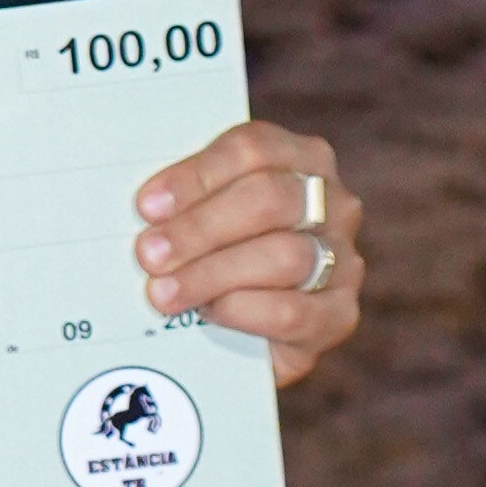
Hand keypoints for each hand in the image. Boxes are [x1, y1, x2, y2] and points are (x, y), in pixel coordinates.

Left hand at [134, 115, 362, 389]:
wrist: (243, 337)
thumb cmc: (213, 257)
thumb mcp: (202, 216)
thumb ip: (184, 201)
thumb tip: (142, 207)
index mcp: (300, 159)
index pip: (253, 148)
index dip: (196, 176)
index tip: (147, 206)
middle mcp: (333, 203)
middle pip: (269, 198)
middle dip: (200, 227)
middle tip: (149, 253)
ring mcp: (343, 259)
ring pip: (282, 255)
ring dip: (211, 273)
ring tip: (162, 293)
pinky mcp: (338, 315)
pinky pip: (291, 310)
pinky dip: (241, 311)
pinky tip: (208, 313)